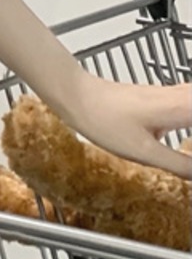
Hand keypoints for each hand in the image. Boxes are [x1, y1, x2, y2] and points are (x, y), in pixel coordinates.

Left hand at [60, 73, 191, 179]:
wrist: (78, 97)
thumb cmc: (104, 119)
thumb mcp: (144, 152)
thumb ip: (181, 165)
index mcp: (184, 108)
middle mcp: (184, 96)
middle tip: (191, 164)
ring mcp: (176, 93)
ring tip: (187, 144)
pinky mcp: (167, 97)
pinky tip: (186, 134)